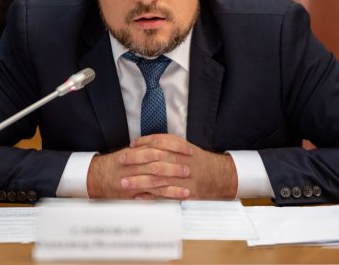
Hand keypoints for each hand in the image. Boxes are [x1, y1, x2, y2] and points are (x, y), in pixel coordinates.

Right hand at [86, 147, 189, 198]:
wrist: (96, 176)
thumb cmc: (114, 164)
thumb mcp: (130, 152)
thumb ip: (145, 148)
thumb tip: (165, 144)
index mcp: (137, 151)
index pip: (159, 145)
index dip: (175, 146)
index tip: (188, 148)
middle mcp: (136, 163)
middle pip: (160, 160)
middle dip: (176, 162)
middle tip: (189, 163)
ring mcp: (136, 177)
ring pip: (158, 177)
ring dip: (174, 178)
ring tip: (188, 179)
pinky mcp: (136, 191)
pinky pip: (155, 193)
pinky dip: (170, 193)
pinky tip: (181, 194)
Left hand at [121, 134, 237, 199]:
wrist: (217, 176)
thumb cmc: (197, 160)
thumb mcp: (184, 146)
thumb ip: (167, 143)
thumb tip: (144, 142)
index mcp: (180, 149)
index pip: (158, 141)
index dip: (143, 142)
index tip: (130, 145)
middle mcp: (180, 161)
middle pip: (154, 158)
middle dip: (135, 159)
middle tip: (121, 160)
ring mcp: (181, 178)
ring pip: (156, 178)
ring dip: (138, 180)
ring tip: (123, 182)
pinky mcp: (183, 192)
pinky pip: (164, 195)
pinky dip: (150, 196)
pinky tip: (138, 196)